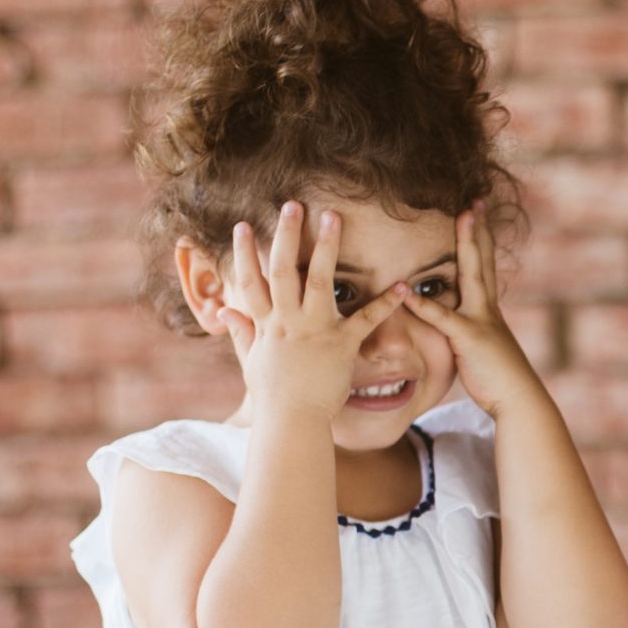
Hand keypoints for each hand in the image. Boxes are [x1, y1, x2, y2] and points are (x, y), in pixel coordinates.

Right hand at [219, 201, 409, 422]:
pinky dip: (386, 303)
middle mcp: (288, 321)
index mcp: (267, 324)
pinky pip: (366, 320)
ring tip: (333, 217)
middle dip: (287, 234)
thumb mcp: (251, 362)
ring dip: (326, 246)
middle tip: (292, 204)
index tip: (243, 226)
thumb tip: (224, 313)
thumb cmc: (273, 396)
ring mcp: (314, 330)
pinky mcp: (341, 345)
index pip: (251, 281)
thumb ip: (241, 334)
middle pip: (283, 269)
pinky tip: (403, 285)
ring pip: (320, 280)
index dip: (244, 253)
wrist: (292, 422)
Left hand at [398, 207, 544, 418]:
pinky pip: (444, 319)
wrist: (518, 400)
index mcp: (487, 309)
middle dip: (479, 229)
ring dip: (467, 245)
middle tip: (475, 201)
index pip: (483, 266)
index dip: (480, 239)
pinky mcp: (470, 340)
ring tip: (462, 218)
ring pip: (473, 275)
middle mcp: (487, 308)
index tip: (476, 212)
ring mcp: (481, 321)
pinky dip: (424, 306)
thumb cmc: (497, 379)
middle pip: (483, 260)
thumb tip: (457, 325)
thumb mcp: (482, 348)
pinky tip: (407, 293)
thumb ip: (468, 331)